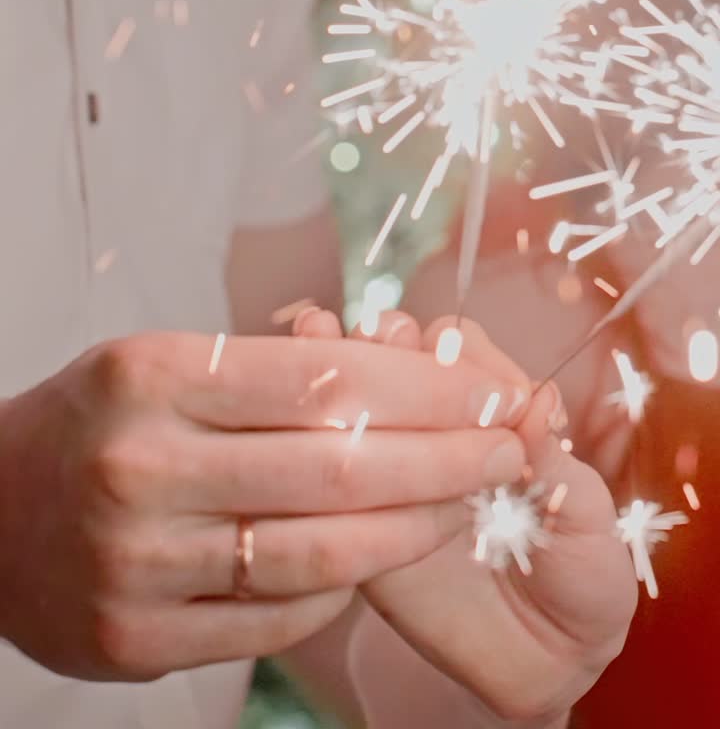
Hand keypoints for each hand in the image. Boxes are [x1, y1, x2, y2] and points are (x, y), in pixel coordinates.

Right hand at [0, 328, 526, 681]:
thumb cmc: (94, 420)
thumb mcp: (160, 361)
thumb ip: (270, 372)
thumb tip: (410, 380)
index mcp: (152, 376)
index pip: (324, 377)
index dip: (426, 387)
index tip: (488, 390)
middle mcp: (142, 468)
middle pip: (338, 465)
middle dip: (449, 457)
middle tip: (511, 446)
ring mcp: (137, 563)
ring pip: (318, 552)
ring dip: (413, 527)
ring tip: (466, 503)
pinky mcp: (136, 640)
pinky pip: (277, 618)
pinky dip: (344, 587)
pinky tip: (382, 554)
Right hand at [296, 308, 636, 724]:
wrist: (550, 662)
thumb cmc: (581, 571)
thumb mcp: (582, 513)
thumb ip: (552, 459)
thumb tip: (536, 399)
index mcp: (489, 411)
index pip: (459, 351)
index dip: (460, 355)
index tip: (477, 381)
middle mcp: (432, 427)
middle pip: (392, 358)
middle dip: (385, 341)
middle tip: (391, 347)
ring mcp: (390, 471)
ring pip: (349, 403)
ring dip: (339, 368)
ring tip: (332, 353)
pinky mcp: (357, 524)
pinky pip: (328, 483)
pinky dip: (311, 447)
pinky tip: (302, 429)